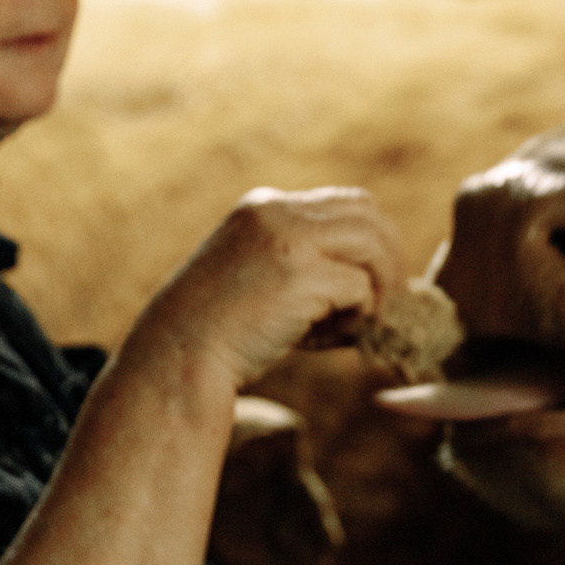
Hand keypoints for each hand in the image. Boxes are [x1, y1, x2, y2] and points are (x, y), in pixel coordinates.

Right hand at [137, 187, 409, 392]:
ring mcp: (288, 237)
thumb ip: (302, 263)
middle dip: (388, 260)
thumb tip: (368, 279)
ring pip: (373, 246)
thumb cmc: (215, 333)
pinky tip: (324, 343)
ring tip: (357, 326)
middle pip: (369, 215)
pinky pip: (359, 288)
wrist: (176, 360)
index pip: (346, 204)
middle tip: (384, 306)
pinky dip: (356, 319)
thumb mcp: (256, 278)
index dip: (370, 245)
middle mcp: (277, 211)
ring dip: (378, 289)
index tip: (370, 287)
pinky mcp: (300, 272)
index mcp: (264, 207)